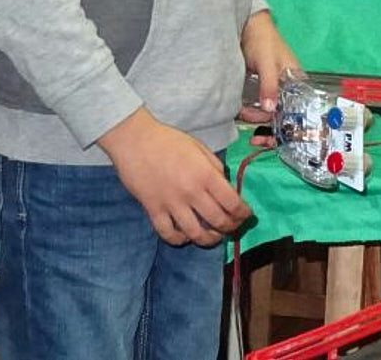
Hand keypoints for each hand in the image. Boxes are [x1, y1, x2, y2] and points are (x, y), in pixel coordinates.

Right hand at [100, 109, 250, 245]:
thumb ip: (215, 168)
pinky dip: (179, 239)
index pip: (232, 203)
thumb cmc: (168, 141)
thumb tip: (225, 185)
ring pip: (196, 234)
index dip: (243, 214)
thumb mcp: (199, 148)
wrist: (135, 140)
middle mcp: (192, 192)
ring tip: (213, 237)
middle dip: (231, 228)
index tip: (246, 216)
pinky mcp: (153, 210)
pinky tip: (184, 236)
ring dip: (209, 240)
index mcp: (206, 175)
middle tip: (232, 227)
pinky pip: (168, 234)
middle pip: (218, 221)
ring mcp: (172, 203)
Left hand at [237, 12, 300, 144]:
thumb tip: (270, 110)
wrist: (246, 27)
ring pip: (266, 113)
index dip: (287, 128)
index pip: (297, 111)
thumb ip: (269, 86)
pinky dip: (248, 111)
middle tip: (249, 121)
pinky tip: (240, 109)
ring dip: (253, 117)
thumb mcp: (267, 63)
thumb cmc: (263, 40)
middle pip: (280, 116)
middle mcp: (286, 90)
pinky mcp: (258, 90)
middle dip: (264, 123)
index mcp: (296, 83)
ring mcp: (271, 90)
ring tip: (241, 111)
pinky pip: (256, 107)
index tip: (271, 139)